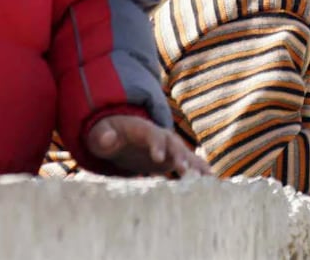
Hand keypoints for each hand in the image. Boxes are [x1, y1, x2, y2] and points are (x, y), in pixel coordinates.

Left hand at [87, 114, 210, 176]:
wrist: (119, 134)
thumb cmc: (107, 134)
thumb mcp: (100, 134)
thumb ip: (103, 136)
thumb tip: (108, 139)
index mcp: (144, 129)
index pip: (153, 135)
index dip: (157, 145)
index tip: (159, 159)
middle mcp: (161, 136)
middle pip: (174, 144)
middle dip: (181, 157)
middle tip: (186, 171)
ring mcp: (168, 147)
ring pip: (185, 154)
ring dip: (195, 165)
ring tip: (207, 178)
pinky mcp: (171, 158)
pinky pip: (187, 163)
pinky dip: (199, 169)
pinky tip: (210, 180)